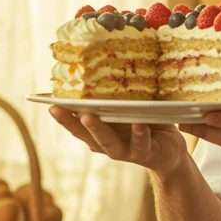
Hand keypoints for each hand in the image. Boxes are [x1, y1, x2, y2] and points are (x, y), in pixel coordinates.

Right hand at [49, 107, 185, 177]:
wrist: (171, 153)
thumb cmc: (146, 125)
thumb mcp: (130, 110)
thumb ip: (116, 99)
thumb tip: (103, 66)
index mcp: (101, 131)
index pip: (77, 123)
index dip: (62, 115)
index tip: (48, 103)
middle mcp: (108, 143)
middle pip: (84, 134)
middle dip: (70, 122)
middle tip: (56, 109)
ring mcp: (125, 151)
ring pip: (108, 143)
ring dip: (97, 130)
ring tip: (88, 117)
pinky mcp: (145, 154)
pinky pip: (141, 144)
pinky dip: (138, 135)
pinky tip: (138, 125)